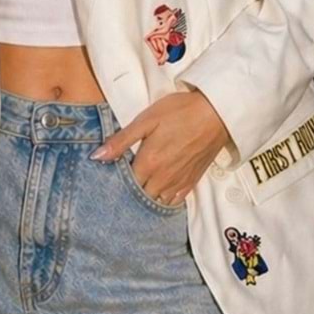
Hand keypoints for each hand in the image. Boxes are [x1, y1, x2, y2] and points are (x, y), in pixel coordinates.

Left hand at [89, 88, 233, 204]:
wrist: (217, 114)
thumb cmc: (180, 112)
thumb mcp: (147, 120)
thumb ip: (122, 140)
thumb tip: (97, 157)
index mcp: (148, 163)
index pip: (124, 184)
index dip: (116, 180)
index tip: (110, 175)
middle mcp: (162, 179)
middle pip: (139, 196)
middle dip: (130, 191)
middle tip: (123, 182)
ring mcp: (178, 183)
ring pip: (156, 201)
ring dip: (146, 198)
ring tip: (140, 188)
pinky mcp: (191, 182)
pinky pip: (174, 202)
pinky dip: (164, 200)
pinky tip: (159, 193)